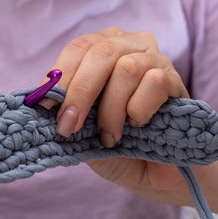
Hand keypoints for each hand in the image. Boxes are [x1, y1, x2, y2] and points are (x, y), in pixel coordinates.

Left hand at [42, 27, 190, 205]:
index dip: (59, 77)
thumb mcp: (84, 131)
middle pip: (101, 53)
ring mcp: (156, 61)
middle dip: (80, 94)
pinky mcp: (175, 81)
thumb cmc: (116, 146)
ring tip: (109, 138)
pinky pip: (155, 83)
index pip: (78, 49)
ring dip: (111, 111)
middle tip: (68, 127)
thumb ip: (68, 112)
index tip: (43, 107)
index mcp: (103, 52)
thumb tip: (42, 101)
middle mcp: (129, 48)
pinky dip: (139, 110)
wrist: (154, 171)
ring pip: (126, 70)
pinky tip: (137, 125)